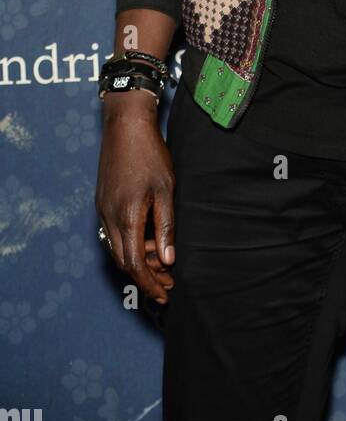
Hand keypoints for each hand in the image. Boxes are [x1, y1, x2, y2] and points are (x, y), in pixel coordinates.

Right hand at [95, 95, 175, 305]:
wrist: (125, 126)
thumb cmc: (150, 154)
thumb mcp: (166, 190)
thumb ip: (166, 226)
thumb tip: (168, 259)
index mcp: (126, 217)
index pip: (134, 264)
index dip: (149, 283)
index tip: (164, 294)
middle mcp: (109, 218)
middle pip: (123, 261)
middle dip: (145, 276)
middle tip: (168, 283)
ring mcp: (103, 210)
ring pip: (116, 249)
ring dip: (137, 260)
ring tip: (162, 263)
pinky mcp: (102, 202)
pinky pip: (113, 234)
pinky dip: (130, 244)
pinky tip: (147, 241)